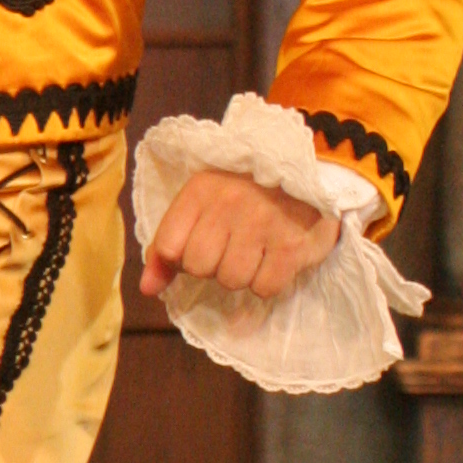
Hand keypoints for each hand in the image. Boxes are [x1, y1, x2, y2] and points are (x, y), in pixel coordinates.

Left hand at [140, 168, 340, 303]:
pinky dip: (268, 281)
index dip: (180, 257)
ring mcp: (263, 224)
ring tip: (257, 249)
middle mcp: (229, 203)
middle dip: (213, 265)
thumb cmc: (250, 192)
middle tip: (234, 245)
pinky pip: (264, 287)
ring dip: (242, 274)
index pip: (168, 247)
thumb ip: (169, 245)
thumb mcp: (204, 205)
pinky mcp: (292, 246)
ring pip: (231, 280)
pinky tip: (275, 258)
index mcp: (202, 189)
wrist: (315, 173)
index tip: (200, 244)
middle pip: (199, 267)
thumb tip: (148, 288)